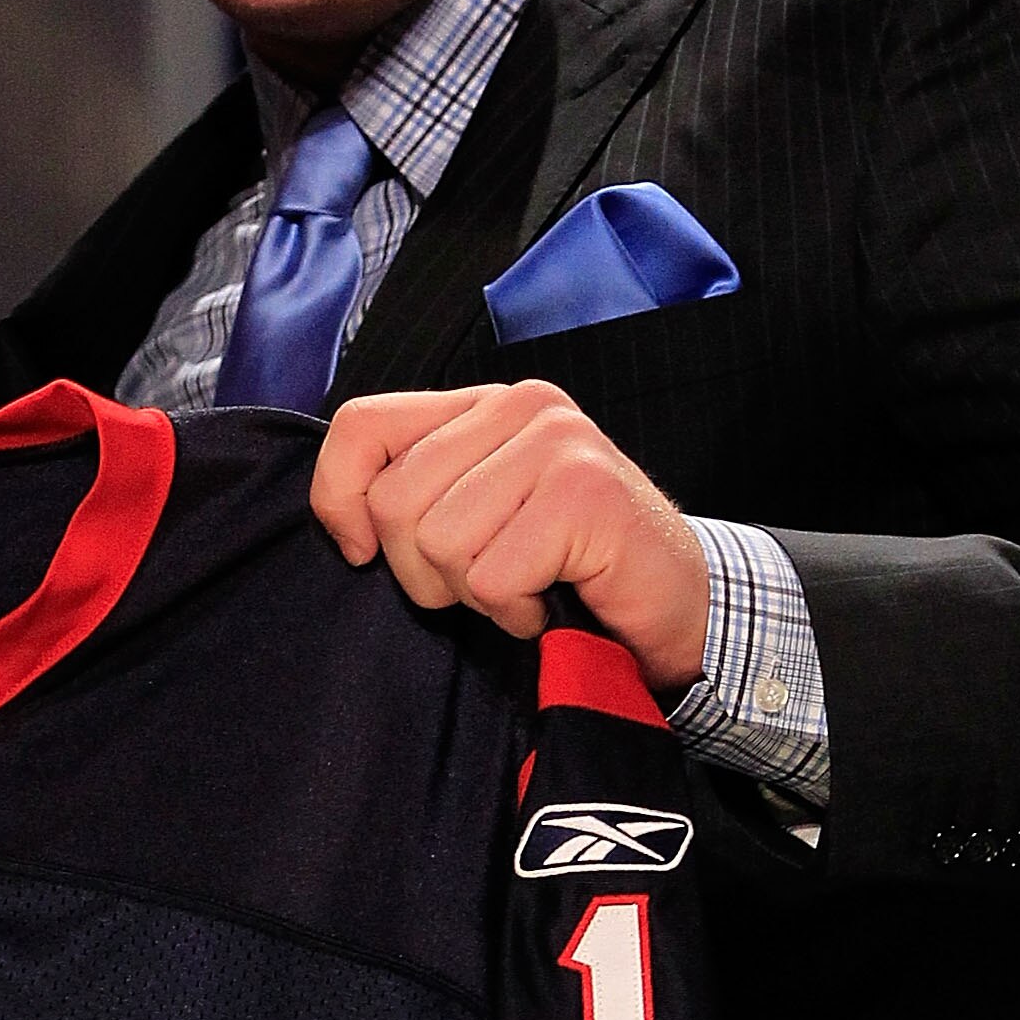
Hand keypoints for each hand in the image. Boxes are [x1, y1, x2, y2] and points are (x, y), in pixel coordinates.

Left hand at [310, 379, 711, 689]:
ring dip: (476, 594)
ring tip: (527, 588)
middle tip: (487, 582)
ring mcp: (557, 444)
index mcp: (484, 405)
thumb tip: (346, 524)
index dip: (340, 497)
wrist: (679, 608)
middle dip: (424, 571)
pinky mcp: (584, 493)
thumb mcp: (480, 519)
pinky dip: (516, 613)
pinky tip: (554, 601)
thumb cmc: (572, 572)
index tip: (363, 550)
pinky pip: (493, 578)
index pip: (362, 425)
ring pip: (440, 542)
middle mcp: (521, 407)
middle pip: (395, 501)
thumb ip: (419, 496)